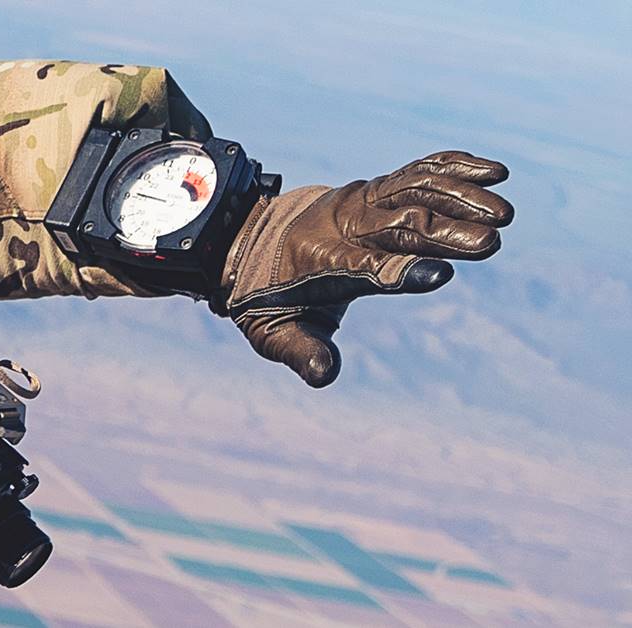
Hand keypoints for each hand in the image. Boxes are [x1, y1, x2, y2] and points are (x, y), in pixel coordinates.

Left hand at [212, 151, 513, 387]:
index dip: (398, 271)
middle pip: (397, 225)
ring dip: (458, 196)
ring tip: (504, 211)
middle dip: (443, 232)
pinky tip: (492, 171)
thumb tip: (324, 376)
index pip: (361, 267)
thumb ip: (300, 352)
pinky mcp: (374, 189)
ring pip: (412, 190)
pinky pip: (415, 172)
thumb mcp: (272, 332)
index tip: (439, 275)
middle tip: (491, 243)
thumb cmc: (266, 297)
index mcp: (316, 263)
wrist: (249, 241)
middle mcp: (340, 225)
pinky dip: (451, 167)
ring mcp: (359, 201)